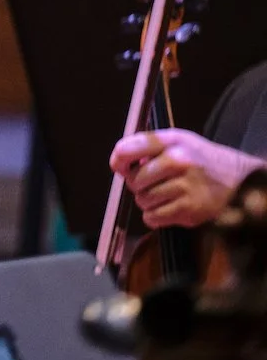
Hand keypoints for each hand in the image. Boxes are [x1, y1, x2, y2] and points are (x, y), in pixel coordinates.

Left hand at [110, 128, 266, 228]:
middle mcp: (178, 162)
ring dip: (147, 201)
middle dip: (138, 185)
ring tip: (163, 196)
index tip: (119, 168)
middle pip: (134, 180)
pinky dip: (154, 217)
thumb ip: (149, 147)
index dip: (118, 160)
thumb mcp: (179, 141)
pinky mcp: (191, 210)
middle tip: (151, 184)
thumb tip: (121, 164)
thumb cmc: (202, 160)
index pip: (128, 148)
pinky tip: (166, 209)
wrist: (241, 179)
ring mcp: (185, 187)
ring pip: (143, 200)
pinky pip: (153, 218)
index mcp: (171, 141)